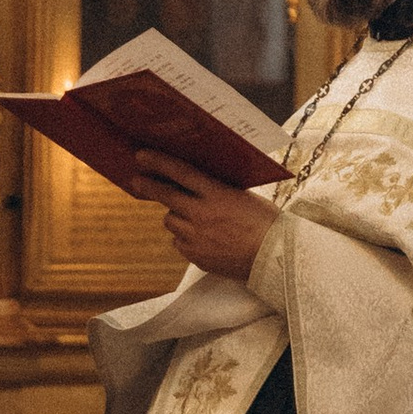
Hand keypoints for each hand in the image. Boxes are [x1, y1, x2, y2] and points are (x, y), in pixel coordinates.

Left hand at [133, 152, 278, 281]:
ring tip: (195, 218)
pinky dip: (186, 238)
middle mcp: (202, 214)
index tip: (142, 156)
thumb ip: (217, 190)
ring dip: (177, 216)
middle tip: (136, 180)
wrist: (276, 257)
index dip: (158, 162)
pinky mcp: (195, 257)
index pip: (181, 173)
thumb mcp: (243, 196)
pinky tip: (204, 239)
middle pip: (165, 196)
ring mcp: (196, 237)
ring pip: (170, 221)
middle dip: (148, 186)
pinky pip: (179, 242)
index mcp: (217, 194)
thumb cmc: (266, 223)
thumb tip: (196, 184)